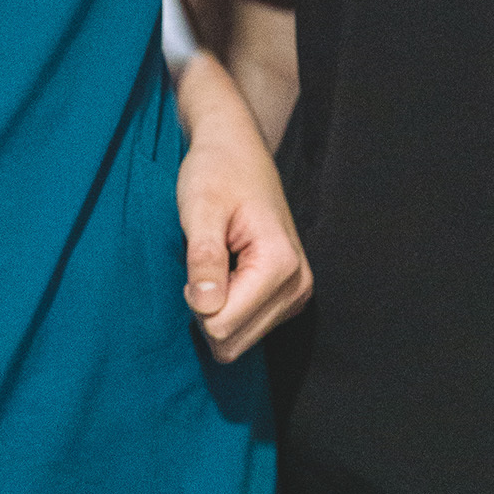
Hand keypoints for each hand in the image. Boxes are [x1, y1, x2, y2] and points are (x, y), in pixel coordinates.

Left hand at [176, 57, 312, 362]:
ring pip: (238, 341)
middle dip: (206, 312)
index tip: (197, 259)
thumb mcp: (201, 209)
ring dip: (216, 310)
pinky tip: (227, 272)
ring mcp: (296, 294)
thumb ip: (204, 259)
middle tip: (203, 264)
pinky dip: (227, 307)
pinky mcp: (286, 297)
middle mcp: (298, 286)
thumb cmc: (216, 172)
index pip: (223, 326)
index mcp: (282, 265)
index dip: (196, 301)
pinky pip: (246, 328)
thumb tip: (206, 308)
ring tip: (216, 264)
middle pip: (232, 342)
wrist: (237, 150)